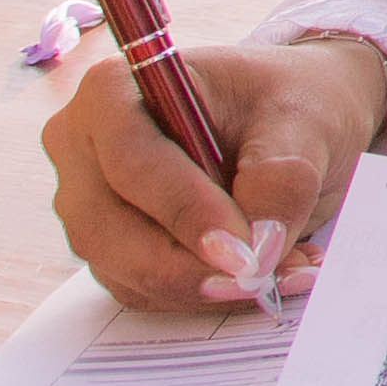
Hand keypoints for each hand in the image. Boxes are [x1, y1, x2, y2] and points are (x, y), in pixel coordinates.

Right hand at [47, 33, 386, 310]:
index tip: (242, 252)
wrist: (291, 121)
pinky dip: (208, 294)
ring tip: (288, 269)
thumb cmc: (288, 100)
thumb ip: (281, 178)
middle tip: (262, 280)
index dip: (185, 211)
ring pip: (127, 271)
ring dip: (208, 285)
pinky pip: (147, 291)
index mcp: (113, 91)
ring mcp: (90, 204)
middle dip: (191, 266)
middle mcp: (83, 149)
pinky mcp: (112, 248)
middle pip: (110, 230)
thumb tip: (257, 249)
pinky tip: (267, 274)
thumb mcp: (303, 122)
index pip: (132, 162)